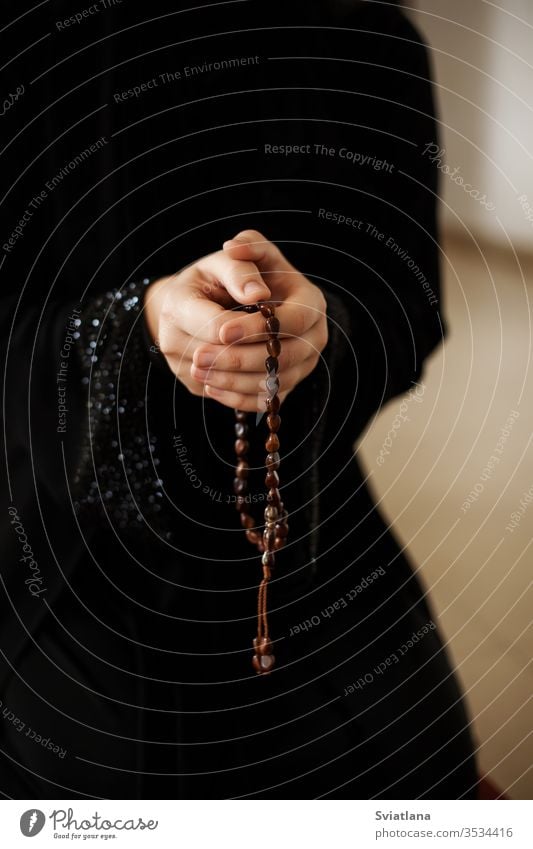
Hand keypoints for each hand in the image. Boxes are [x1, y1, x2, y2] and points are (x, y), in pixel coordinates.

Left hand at [144, 230, 327, 411]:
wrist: (231, 303)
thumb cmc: (233, 278)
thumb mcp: (235, 260)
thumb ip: (240, 257)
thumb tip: (241, 264)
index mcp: (310, 302)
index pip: (294, 320)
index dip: (258, 328)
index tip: (223, 331)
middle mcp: (314, 336)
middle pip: (285, 358)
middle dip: (240, 359)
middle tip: (200, 356)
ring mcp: (301, 365)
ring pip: (273, 383)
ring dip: (233, 381)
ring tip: (198, 370)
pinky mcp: (284, 386)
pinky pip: (265, 401)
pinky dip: (236, 398)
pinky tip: (210, 385)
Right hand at [144, 246, 270, 400]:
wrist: (192, 303)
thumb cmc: (215, 279)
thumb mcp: (225, 262)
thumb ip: (241, 271)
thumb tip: (259, 294)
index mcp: (177, 304)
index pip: (216, 326)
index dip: (248, 328)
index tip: (275, 320)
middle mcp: (171, 340)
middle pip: (221, 358)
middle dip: (257, 352)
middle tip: (284, 345)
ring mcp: (182, 368)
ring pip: (227, 383)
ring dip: (260, 375)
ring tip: (282, 360)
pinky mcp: (196, 387)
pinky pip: (227, 399)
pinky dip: (254, 393)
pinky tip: (272, 378)